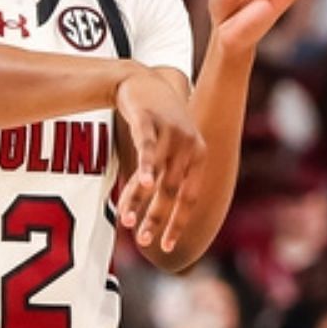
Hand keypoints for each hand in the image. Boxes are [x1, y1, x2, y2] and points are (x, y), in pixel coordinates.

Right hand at [113, 68, 204, 252]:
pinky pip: (148, 149)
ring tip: (128, 221)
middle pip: (172, 192)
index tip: (166, 247)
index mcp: (198, 157)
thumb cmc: (156, 120)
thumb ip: (170, 174)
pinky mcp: (149, 121)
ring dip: (140, 201)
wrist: (143, 80)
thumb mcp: (170, 147)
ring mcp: (171, 133)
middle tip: (143, 240)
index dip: (178, 224)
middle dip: (156, 218)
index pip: (190, 199)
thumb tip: (160, 209)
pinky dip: (146, 168)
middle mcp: (190, 146)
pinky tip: (142, 185)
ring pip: (156, 176)